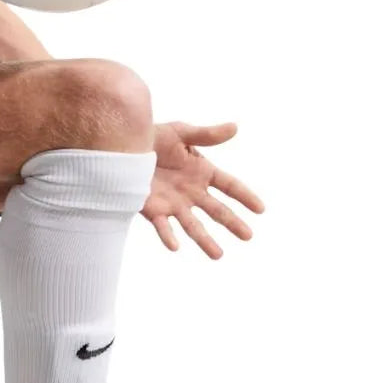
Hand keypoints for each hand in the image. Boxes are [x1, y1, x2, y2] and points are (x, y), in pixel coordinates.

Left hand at [141, 121, 264, 258]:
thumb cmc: (153, 137)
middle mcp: (192, 191)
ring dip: (205, 240)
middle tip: (248, 235)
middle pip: (216, 210)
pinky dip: (168, 236)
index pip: (229, 186)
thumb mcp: (180, 132)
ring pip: (193, 225)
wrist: (122, 146)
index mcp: (201, 172)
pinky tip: (175, 246)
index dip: (244, 196)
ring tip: (218, 255)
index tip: (260, 209)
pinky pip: (162, 226)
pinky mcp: (154, 209)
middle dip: (232, 222)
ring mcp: (174, 203)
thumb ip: (206, 134)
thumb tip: (235, 127)